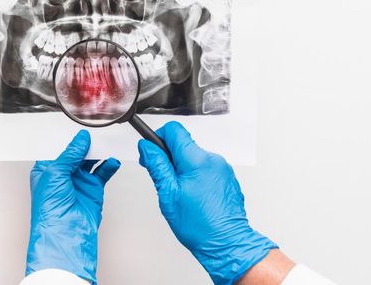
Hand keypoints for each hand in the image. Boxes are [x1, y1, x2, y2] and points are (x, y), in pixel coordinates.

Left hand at [26, 130, 119, 283]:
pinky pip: (103, 172)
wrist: (65, 234)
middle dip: (85, 143)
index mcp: (46, 170)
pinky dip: (109, 165)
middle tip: (94, 132)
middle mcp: (63, 175)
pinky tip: (112, 160)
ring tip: (105, 143)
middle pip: (76, 152)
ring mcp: (79, 182)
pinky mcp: (93, 190)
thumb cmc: (49, 210)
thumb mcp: (55, 173)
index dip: (66, 138)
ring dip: (98, 152)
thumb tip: (80, 139)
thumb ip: (70, 154)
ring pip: (91, 160)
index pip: (57, 148)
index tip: (76, 126)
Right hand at [138, 121, 276, 284]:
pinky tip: (193, 196)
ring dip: (183, 169)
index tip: (152, 152)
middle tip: (163, 180)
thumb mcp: (168, 194)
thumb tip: (147, 147)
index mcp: (197, 160)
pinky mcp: (227, 178)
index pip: (174, 130)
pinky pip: (206, 168)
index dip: (158, 137)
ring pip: (194, 158)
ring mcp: (222, 168)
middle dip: (169, 158)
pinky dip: (196, 177)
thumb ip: (157, 165)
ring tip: (180, 193)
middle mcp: (213, 159)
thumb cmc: (200, 225)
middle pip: (183, 145)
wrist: (227, 243)